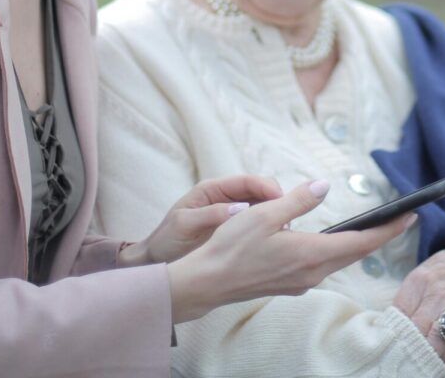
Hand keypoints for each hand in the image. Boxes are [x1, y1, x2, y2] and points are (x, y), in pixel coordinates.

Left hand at [118, 174, 282, 267]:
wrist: (157, 262)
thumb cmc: (167, 241)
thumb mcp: (184, 225)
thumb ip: (210, 215)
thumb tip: (240, 209)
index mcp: (212, 190)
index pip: (247, 182)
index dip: (267, 187)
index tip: (282, 200)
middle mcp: (225, 199)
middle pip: (260, 193)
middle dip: (276, 203)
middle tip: (288, 221)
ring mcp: (231, 215)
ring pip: (262, 210)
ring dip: (275, 218)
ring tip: (286, 234)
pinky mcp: (234, 232)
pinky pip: (256, 227)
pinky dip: (268, 231)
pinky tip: (276, 244)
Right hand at [167, 179, 415, 322]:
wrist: (209, 281)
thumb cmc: (233, 246)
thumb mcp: (265, 213)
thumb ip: (298, 200)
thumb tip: (323, 186)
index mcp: (311, 253)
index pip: (361, 243)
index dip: (388, 230)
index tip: (411, 217)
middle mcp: (312, 271)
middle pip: (355, 253)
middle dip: (379, 236)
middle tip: (400, 218)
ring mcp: (301, 280)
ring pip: (339, 260)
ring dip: (357, 244)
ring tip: (371, 227)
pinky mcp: (290, 282)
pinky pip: (322, 264)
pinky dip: (336, 250)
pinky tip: (330, 240)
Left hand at [393, 247, 444, 349]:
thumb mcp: (426, 272)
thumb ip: (411, 295)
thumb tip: (392, 320)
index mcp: (419, 280)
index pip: (400, 313)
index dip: (396, 330)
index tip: (395, 341)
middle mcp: (435, 291)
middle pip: (415, 328)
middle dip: (410, 344)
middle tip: (407, 355)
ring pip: (435, 338)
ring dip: (428, 351)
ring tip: (423, 359)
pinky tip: (444, 358)